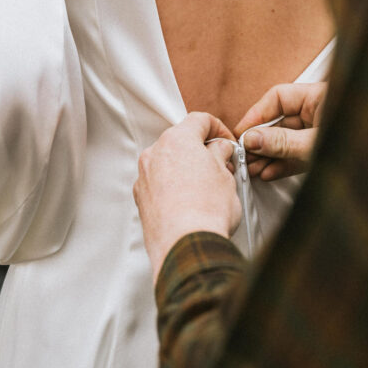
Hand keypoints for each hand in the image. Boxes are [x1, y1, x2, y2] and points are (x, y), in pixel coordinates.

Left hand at [134, 113, 242, 282]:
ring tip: (207, 188)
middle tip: (221, 166)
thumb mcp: (226, 176)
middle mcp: (155, 154)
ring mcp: (144, 177)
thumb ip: (220, 155)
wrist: (186, 246)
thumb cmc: (206, 212)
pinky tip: (190, 201)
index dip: (219, 129)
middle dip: (202, 150)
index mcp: (177, 140)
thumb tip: (219, 151)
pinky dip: (173, 187)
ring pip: (168, 163)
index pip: (199, 120)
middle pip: (181, 141)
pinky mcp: (140, 199)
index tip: (227, 142)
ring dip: (186, 169)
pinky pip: (159, 183)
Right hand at [233, 81, 327, 180]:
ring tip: (253, 168)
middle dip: (260, 142)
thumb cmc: (367, 151)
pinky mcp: (323, 153)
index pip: (279, 97)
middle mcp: (319, 113)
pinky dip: (282, 165)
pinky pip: (297, 156)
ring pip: (286, 141)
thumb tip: (254, 139)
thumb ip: (284, 141)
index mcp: (320, 98)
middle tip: (245, 155)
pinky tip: (268, 172)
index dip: (257, 115)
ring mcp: (321, 134)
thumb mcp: (315, 143)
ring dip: (267, 156)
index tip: (243, 132)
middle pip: (279, 122)